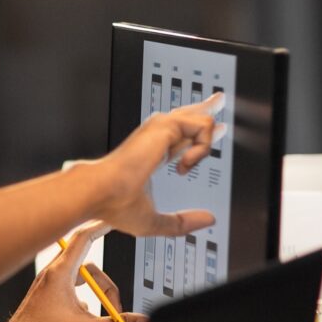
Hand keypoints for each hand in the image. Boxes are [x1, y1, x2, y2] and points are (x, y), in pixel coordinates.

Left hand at [0, 222, 146, 321]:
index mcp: (60, 273)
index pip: (85, 238)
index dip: (102, 226)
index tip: (115, 217)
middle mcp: (53, 275)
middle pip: (90, 266)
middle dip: (106, 285)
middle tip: (115, 308)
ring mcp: (48, 285)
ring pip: (80, 279)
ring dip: (94, 294)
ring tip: (97, 315)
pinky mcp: (46, 296)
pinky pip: (71, 290)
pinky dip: (83, 301)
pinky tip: (82, 319)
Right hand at [91, 93, 222, 237]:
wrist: (102, 191)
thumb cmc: (115, 204)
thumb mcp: (155, 220)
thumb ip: (182, 222)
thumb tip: (207, 219)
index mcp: (151, 155)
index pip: (179, 138)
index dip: (197, 136)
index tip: (213, 131)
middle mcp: (155, 138)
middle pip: (187, 114)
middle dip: (207, 107)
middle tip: (220, 99)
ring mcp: (160, 129)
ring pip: (200, 119)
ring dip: (203, 148)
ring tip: (185, 167)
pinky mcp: (165, 125)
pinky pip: (202, 126)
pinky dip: (201, 148)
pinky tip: (184, 164)